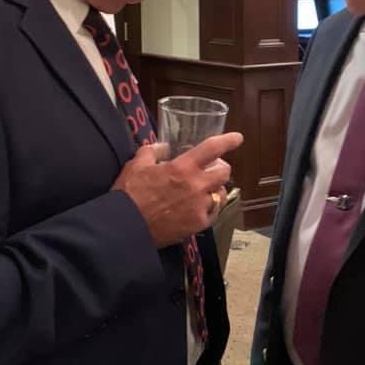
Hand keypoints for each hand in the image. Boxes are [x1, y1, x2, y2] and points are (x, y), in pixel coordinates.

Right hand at [112, 132, 242, 246]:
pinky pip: (213, 212)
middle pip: (224, 172)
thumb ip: (152, 151)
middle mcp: (196, 186)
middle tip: (211, 168)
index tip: (237, 138)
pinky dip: (209, 207)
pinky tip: (199, 206)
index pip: (212, 149)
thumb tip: (163, 147)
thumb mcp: (136, 165)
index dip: (228, 141)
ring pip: (220, 194)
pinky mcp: (198, 224)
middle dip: (220, 167)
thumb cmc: (129, 194)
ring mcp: (199, 206)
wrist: (126, 227)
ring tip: (203, 189)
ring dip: (214, 188)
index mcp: (182, 168)